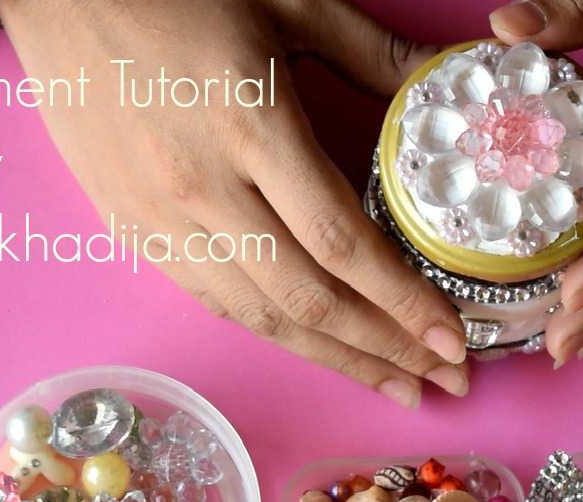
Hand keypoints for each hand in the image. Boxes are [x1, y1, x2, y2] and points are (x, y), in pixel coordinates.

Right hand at [0, 0, 468, 406]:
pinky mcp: (129, 229)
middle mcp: (202, 187)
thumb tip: (445, 79)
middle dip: (383, 350)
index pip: (341, 243)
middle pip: (306, 298)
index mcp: (251, 125)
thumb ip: (373, 53)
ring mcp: (158, 217)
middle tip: (442, 382)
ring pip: (257, 313)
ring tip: (391, 382)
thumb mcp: (291, 3)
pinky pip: (210, 298)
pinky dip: (269, 331)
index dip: (402, 302)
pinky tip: (313, 346)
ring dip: (332, 358)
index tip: (452, 341)